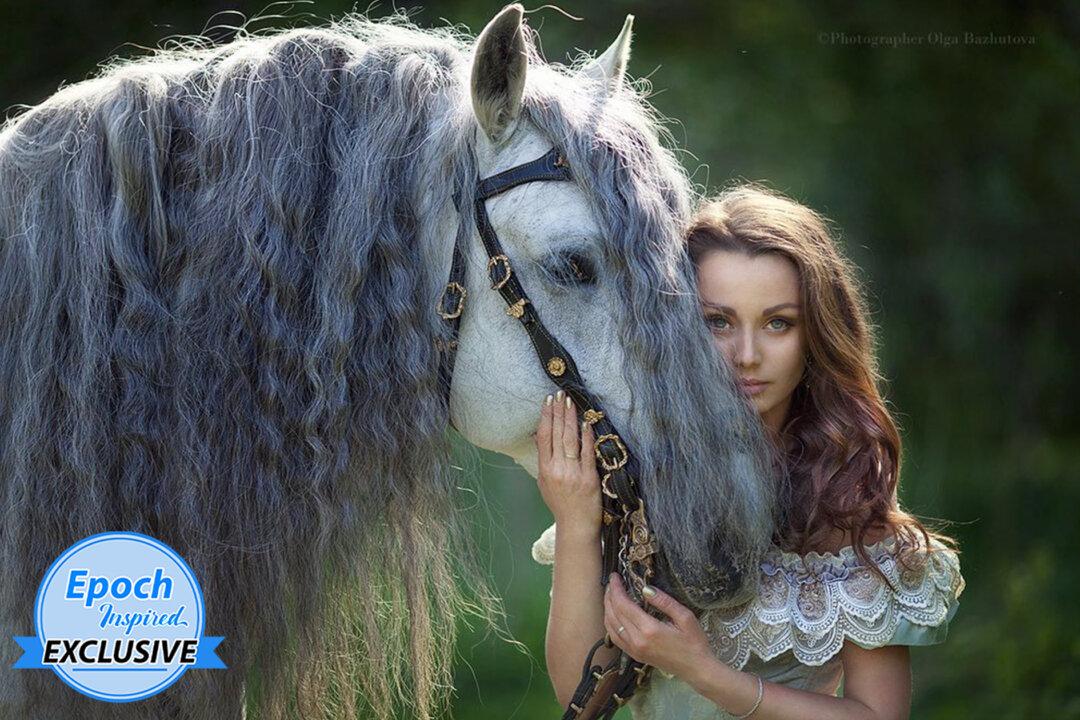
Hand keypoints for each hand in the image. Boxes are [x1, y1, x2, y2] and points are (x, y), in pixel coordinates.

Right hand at [535, 391, 600, 531]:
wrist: (576, 525)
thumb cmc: (560, 503)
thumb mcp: (544, 482)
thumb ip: (543, 458)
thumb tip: (538, 435)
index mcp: (545, 470)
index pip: (544, 437)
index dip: (546, 417)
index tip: (548, 401)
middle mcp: (558, 469)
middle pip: (557, 434)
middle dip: (558, 412)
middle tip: (560, 394)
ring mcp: (574, 473)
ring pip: (571, 440)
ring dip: (570, 418)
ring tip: (570, 402)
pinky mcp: (589, 477)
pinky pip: (587, 452)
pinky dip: (587, 436)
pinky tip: (586, 422)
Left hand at [603, 573, 714, 680]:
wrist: (696, 669)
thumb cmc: (694, 642)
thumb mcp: (685, 617)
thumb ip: (664, 601)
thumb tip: (646, 588)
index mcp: (649, 629)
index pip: (623, 604)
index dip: (616, 588)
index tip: (614, 576)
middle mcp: (637, 641)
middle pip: (614, 614)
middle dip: (610, 595)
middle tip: (612, 582)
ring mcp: (634, 650)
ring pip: (611, 626)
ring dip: (607, 608)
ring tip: (610, 595)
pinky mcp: (635, 655)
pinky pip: (615, 638)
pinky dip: (610, 623)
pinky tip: (613, 615)